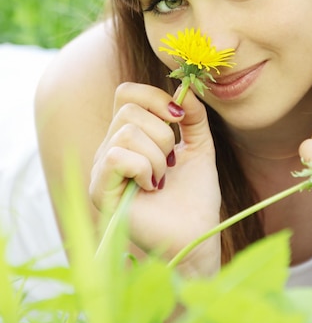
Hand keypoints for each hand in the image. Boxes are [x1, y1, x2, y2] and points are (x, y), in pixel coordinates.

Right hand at [90, 83, 220, 275]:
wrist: (197, 233)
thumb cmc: (195, 195)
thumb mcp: (200, 146)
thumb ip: (194, 117)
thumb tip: (186, 88)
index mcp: (130, 135)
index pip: (127, 93)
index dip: (155, 98)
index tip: (181, 119)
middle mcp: (110, 148)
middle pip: (128, 110)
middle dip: (163, 134)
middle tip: (172, 161)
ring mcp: (102, 169)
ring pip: (127, 133)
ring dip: (157, 156)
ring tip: (162, 179)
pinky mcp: (100, 191)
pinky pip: (117, 157)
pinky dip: (143, 168)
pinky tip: (151, 187)